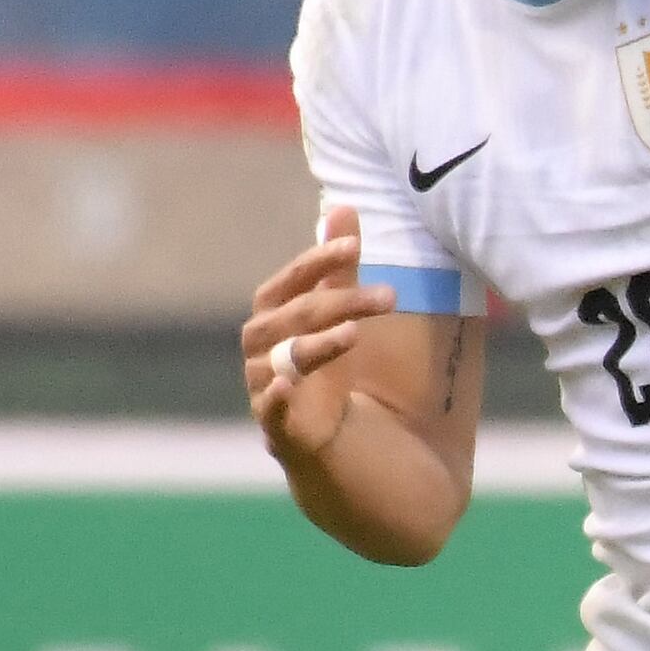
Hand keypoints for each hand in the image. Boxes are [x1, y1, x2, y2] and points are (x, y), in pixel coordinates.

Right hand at [241, 206, 388, 458]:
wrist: (327, 443)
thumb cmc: (326, 371)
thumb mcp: (337, 316)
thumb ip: (338, 270)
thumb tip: (343, 207)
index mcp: (273, 320)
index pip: (287, 284)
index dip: (314, 263)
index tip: (353, 246)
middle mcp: (261, 351)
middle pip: (292, 318)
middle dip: (337, 302)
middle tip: (389, 296)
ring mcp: (265, 389)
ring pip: (279, 360)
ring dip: (314, 344)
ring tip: (353, 333)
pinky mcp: (277, 429)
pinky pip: (269, 410)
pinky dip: (275, 396)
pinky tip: (288, 384)